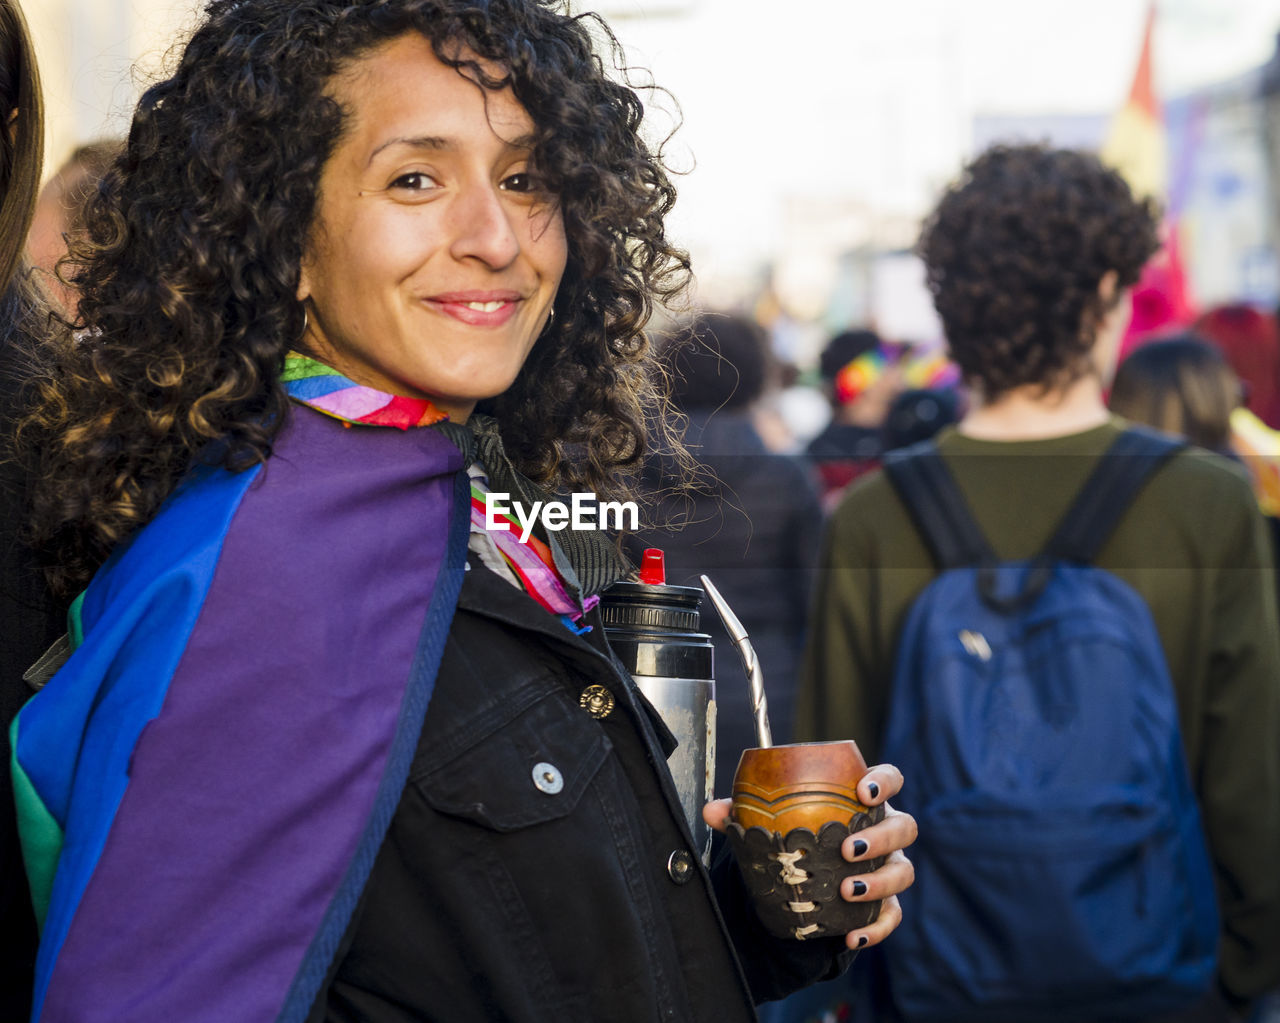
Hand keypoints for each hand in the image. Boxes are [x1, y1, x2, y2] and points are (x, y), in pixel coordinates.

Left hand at [704, 762, 917, 950]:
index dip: (884, 782)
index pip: (890, 780)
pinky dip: (876, 928)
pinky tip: (854, 935)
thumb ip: (744, 812)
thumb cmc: (800, 834)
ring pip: (904, 871)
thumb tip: (713, 810)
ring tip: (848, 890)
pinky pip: (891, 916)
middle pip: (904, 827)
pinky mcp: (885, 904)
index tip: (863, 791)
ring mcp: (889, 868)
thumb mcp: (774, 820)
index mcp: (863, 801)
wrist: (806, 877)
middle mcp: (884, 831)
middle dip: (881, 837)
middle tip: (848, 850)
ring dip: (880, 882)